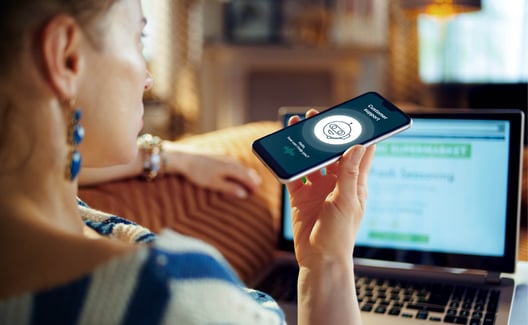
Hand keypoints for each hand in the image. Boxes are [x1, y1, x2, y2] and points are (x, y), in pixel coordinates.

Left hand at [163, 142, 261, 197]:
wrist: (183, 158)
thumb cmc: (198, 172)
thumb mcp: (215, 184)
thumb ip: (230, 188)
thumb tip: (243, 193)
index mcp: (231, 168)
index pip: (246, 177)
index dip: (251, 185)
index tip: (255, 192)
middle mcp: (229, 160)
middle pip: (244, 170)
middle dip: (251, 178)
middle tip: (257, 185)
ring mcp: (223, 156)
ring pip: (238, 164)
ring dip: (245, 171)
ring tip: (250, 175)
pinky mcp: (216, 154)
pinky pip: (232, 161)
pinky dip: (237, 166)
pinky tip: (235, 166)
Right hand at [286, 109, 375, 265]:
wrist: (319, 258)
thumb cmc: (340, 234)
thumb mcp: (347, 200)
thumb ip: (349, 173)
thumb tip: (358, 145)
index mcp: (354, 184)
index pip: (360, 154)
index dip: (359, 136)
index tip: (356, 118)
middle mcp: (336, 184)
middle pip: (332, 153)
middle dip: (325, 135)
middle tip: (317, 117)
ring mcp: (318, 190)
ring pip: (312, 161)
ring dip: (306, 146)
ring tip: (298, 126)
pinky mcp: (301, 198)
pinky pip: (294, 177)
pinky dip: (289, 164)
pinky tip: (284, 150)